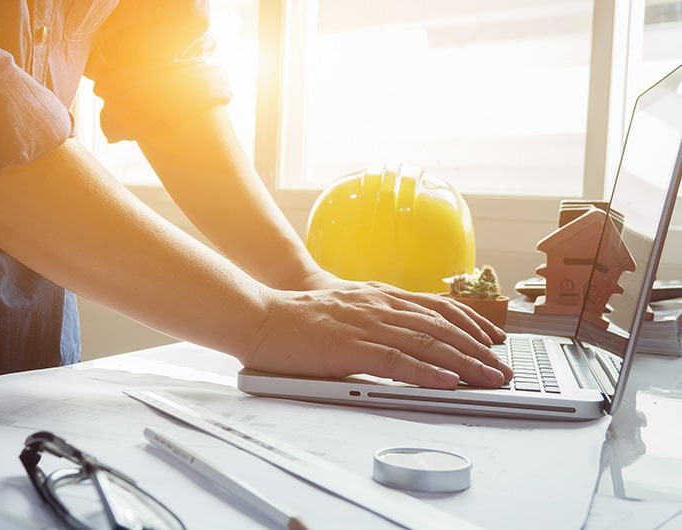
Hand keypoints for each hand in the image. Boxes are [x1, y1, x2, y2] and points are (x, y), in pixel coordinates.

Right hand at [243, 281, 512, 388]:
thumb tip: (399, 333)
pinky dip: (427, 372)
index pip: (436, 306)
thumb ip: (373, 315)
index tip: (493, 338)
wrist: (261, 315)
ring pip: (427, 343)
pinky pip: (397, 361)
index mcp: (378, 296)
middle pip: (441, 326)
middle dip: (478, 348)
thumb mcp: (344, 307)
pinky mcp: (350, 348)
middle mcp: (379, 306)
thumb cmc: (298, 316)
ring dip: (464, 362)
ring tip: (490, 378)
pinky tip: (448, 382)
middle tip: (503, 368)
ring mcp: (366, 325)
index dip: (470, 322)